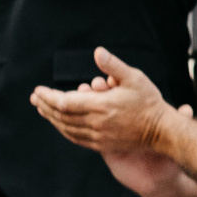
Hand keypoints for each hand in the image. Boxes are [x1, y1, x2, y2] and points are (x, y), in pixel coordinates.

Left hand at [30, 48, 181, 165]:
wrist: (161, 131)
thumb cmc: (148, 102)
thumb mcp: (134, 77)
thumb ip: (113, 65)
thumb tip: (97, 52)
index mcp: (101, 106)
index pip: (64, 103)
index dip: (48, 97)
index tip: (38, 90)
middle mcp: (96, 123)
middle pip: (61, 116)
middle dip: (45, 106)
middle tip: (35, 98)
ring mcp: (98, 136)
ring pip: (67, 128)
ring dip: (52, 119)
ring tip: (42, 109)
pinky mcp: (102, 145)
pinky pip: (76, 138)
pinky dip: (64, 129)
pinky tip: (59, 123)